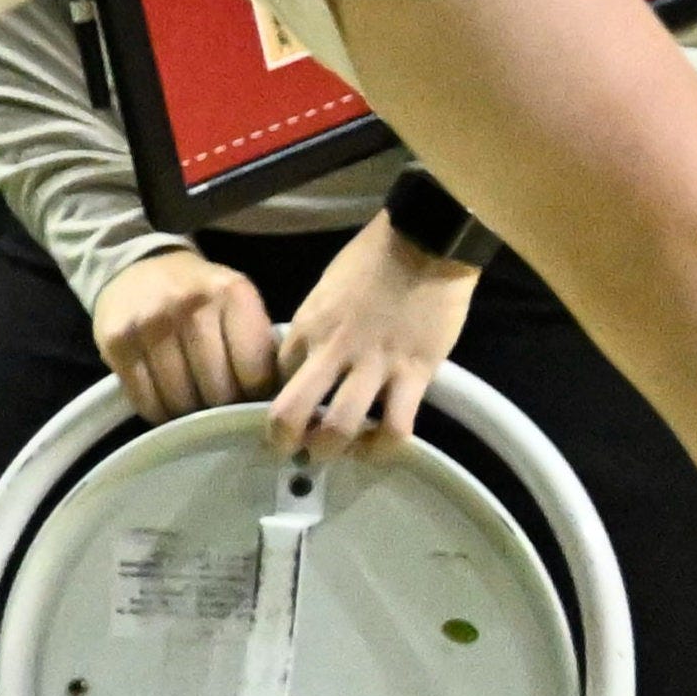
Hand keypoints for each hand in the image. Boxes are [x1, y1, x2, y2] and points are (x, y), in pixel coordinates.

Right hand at [91, 243, 280, 424]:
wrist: (138, 266)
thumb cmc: (200, 294)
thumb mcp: (238, 303)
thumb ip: (257, 343)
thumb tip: (270, 401)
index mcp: (233, 294)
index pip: (255, 374)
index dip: (254, 395)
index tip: (247, 395)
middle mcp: (191, 306)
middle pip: (218, 390)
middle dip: (222, 407)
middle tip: (219, 404)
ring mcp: (150, 324)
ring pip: (181, 400)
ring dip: (189, 414)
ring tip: (193, 406)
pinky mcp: (116, 342)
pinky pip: (145, 399)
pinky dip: (158, 412)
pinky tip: (165, 403)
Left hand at [268, 212, 483, 457]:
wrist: (425, 240)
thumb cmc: (374, 259)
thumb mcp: (326, 290)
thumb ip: (315, 326)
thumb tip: (309, 357)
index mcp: (305, 327)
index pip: (272, 377)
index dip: (273, 398)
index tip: (281, 412)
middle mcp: (330, 351)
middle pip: (289, 413)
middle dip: (284, 442)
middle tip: (289, 453)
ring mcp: (372, 364)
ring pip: (338, 428)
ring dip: (332, 451)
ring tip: (336, 455)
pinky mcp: (414, 372)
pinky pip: (395, 425)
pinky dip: (385, 447)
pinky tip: (381, 447)